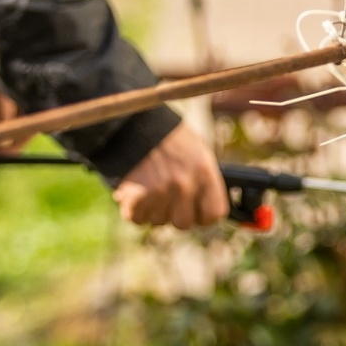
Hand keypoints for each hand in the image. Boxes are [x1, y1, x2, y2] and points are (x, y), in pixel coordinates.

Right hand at [112, 123, 227, 229]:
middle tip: (167, 197)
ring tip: (150, 187)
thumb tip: (208, 206)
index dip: (204, 215)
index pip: (214, 213)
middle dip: (175, 213)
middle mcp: (184, 184)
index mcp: (204, 171)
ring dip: (154, 209)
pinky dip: (135, 210)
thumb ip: (204, 181)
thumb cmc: (168, 137)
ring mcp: (160, 191)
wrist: (131, 123)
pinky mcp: (135, 196)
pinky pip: (138, 219)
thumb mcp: (197, 151)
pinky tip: (136, 193)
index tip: (197, 211)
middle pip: (183, 222)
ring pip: (159, 221)